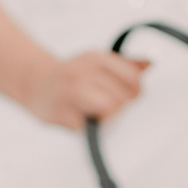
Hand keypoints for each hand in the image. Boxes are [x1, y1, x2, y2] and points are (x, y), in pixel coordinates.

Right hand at [25, 49, 148, 128]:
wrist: (36, 84)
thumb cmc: (73, 76)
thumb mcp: (97, 63)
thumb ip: (126, 65)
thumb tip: (152, 62)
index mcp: (95, 59)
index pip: (132, 78)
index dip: (136, 93)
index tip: (129, 99)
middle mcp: (83, 72)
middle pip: (123, 96)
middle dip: (122, 107)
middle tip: (112, 110)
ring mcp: (70, 92)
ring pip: (110, 108)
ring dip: (110, 118)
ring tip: (100, 116)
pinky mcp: (61, 113)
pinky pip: (90, 126)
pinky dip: (92, 128)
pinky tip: (86, 123)